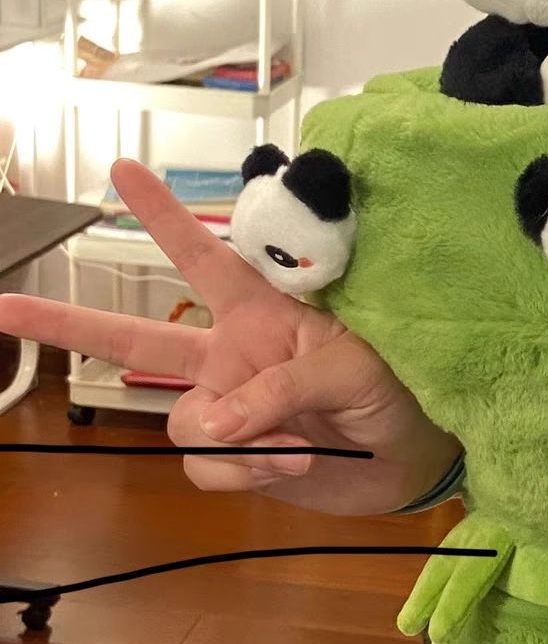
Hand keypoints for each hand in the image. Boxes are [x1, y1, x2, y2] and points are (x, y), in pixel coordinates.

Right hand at [0, 160, 460, 515]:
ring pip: (185, 422)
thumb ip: (279, 387)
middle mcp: (232, 354)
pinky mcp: (234, 457)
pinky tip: (291, 464)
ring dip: (238, 441)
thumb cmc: (392, 390)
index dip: (165, 216)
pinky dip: (245, 472)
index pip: (205, 256)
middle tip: (3, 303)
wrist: (410, 458)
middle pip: (139, 340)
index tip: (122, 171)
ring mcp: (229, 407)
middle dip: (70, 323)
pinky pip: (205, 466)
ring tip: (297, 444)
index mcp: (262, 312)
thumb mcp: (349, 370)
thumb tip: (213, 423)